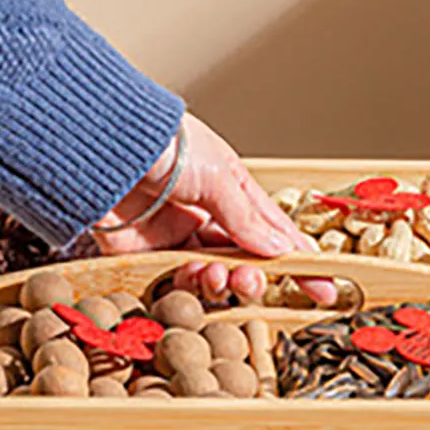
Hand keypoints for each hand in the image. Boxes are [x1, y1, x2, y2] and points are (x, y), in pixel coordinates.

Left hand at [91, 114, 335, 305]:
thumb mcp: (221, 177)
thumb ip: (248, 219)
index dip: (298, 260)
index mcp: (231, 190)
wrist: (107, 145)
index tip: (322, 287)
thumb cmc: (165, 142)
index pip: (273, 231)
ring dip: (223, 281)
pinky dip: (191, 285)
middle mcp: (205, 215)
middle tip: (254, 282)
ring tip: (222, 277)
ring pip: (212, 274)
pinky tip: (197, 277)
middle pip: (242, 259)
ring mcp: (175, 235)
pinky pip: (175, 280)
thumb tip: (281, 251)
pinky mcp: (145, 253)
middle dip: (253, 275)